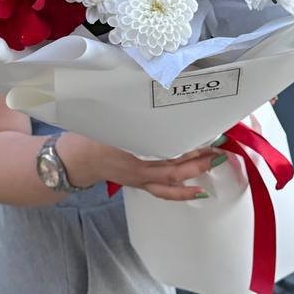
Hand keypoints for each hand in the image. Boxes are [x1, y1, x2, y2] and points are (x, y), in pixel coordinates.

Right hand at [58, 133, 220, 200]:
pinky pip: (163, 191)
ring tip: (215, 165)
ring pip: (170, 183)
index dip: (186, 150)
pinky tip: (198, 190)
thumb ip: (132, 117)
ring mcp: (139, 180)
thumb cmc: (91, 137)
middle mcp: (138, 170)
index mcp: (130, 153)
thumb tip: (153, 100)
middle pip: (172, 169)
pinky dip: (181, 193)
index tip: (204, 139)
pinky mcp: (140, 182)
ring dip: (194, 174)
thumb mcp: (110, 123)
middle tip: (218, 150)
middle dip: (197, 161)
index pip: (164, 154)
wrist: (75, 160)